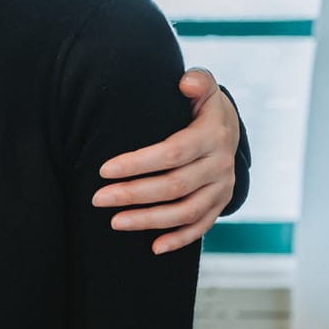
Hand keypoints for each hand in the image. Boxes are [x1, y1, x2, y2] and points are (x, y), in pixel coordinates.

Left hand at [92, 66, 238, 254]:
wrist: (229, 127)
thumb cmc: (201, 106)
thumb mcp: (203, 86)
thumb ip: (197, 80)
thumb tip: (185, 83)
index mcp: (212, 135)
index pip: (171, 153)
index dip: (137, 163)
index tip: (103, 170)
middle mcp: (221, 164)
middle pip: (174, 186)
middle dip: (133, 195)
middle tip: (98, 199)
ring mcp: (222, 187)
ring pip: (185, 211)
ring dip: (149, 221)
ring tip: (114, 222)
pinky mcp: (221, 203)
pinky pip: (201, 226)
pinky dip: (179, 239)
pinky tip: (154, 248)